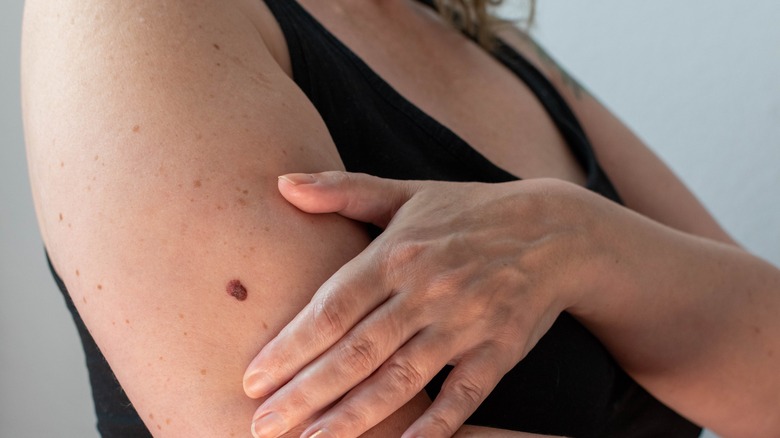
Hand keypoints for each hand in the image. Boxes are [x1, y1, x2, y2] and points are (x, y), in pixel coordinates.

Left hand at [244, 171, 611, 437]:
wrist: (555, 230)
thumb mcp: (407, 192)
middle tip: (260, 426)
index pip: (333, 307)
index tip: (253, 378)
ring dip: (352, 418)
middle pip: (357, 351)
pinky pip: (461, 398)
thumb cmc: (469, 212)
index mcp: (398, 253)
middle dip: (305, 394)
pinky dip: (432, 429)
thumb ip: (343, 190)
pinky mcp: (499, 351)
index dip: (291, 346)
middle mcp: (428, 290)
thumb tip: (281, 182)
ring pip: (400, 380)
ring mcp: (466, 324)